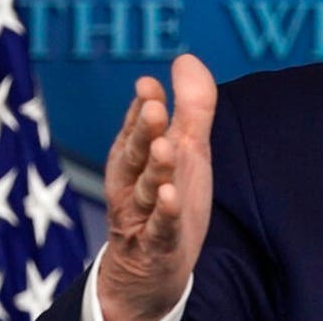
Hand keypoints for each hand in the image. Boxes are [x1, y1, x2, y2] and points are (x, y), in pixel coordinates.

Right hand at [97, 55, 215, 319]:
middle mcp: (132, 183)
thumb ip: (190, 106)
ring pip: (146, 188)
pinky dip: (165, 212)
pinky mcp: (157, 244)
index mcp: (137, 157)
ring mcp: (142, 214)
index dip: (144, 107)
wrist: (153, 266)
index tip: (150, 84)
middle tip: (154, 107)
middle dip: (143, 132)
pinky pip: (160, 227)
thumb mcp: (186, 149)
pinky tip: (171, 196)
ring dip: (155, 168)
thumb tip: (185, 58)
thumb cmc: (169, 195)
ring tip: (166, 147)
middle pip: (135, 155)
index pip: (138, 127)